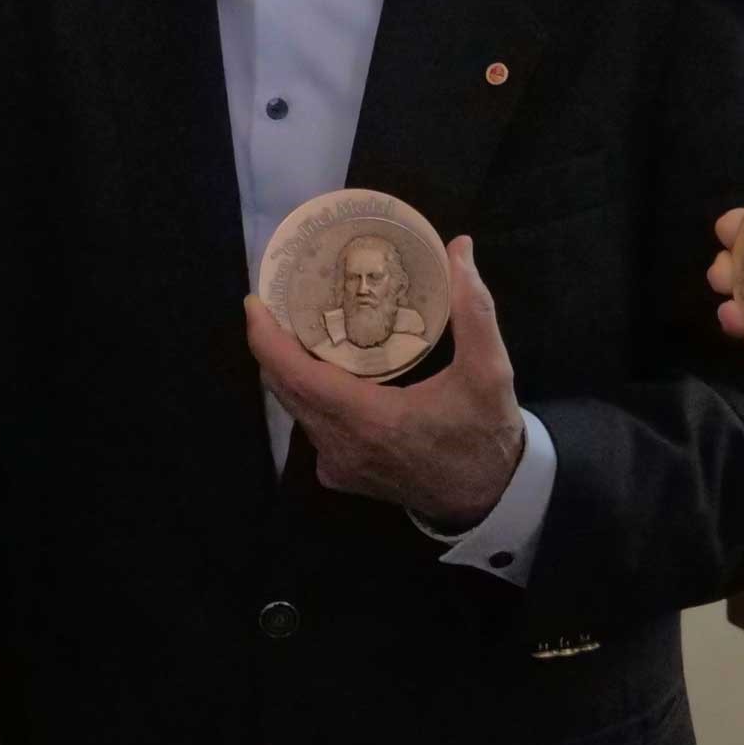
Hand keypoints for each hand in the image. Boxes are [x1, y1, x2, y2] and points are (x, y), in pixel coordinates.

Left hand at [243, 235, 525, 528]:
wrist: (488, 498)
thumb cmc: (484, 434)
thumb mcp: (489, 370)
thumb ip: (474, 309)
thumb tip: (459, 247)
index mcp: (369, 420)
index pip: (296, 376)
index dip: (266, 339)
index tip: (254, 302)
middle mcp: (341, 446)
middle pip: (285, 389)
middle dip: (271, 345)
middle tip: (277, 301)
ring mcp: (337, 465)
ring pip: (295, 409)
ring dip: (288, 369)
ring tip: (294, 326)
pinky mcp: (340, 475)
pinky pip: (310, 427)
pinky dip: (307, 395)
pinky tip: (321, 369)